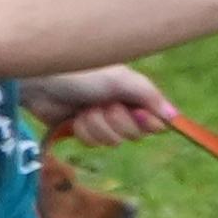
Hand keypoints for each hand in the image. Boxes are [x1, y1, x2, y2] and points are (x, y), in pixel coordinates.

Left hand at [26, 67, 174, 145]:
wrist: (43, 83)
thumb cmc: (83, 74)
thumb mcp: (122, 80)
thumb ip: (150, 97)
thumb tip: (174, 118)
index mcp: (135, 93)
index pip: (155, 120)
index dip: (146, 122)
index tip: (135, 114)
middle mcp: (123, 108)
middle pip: (135, 134)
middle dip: (117, 122)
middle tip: (104, 106)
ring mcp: (103, 121)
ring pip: (113, 141)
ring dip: (97, 126)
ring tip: (85, 110)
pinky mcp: (83, 131)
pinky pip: (94, 143)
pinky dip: (84, 131)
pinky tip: (75, 119)